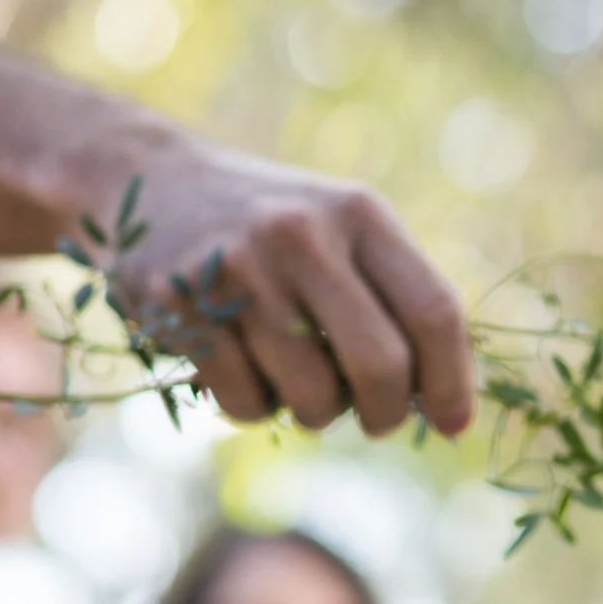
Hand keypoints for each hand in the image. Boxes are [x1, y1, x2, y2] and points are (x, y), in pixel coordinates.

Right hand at [103, 144, 473, 438]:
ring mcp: (238, 268)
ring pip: (313, 395)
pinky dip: (255, 407)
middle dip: (387, 414)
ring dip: (317, 413)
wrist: (149, 180)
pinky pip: (246, 403)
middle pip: (381, 364)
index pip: (434, 311)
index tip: (452, 424)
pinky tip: (243, 368)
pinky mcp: (179, 305)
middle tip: (377, 421)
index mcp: (359, 213)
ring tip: (299, 381)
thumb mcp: (343, 231)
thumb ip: (398, 299)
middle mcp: (303, 234)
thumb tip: (453, 402)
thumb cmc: (275, 229)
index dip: (452, 380)